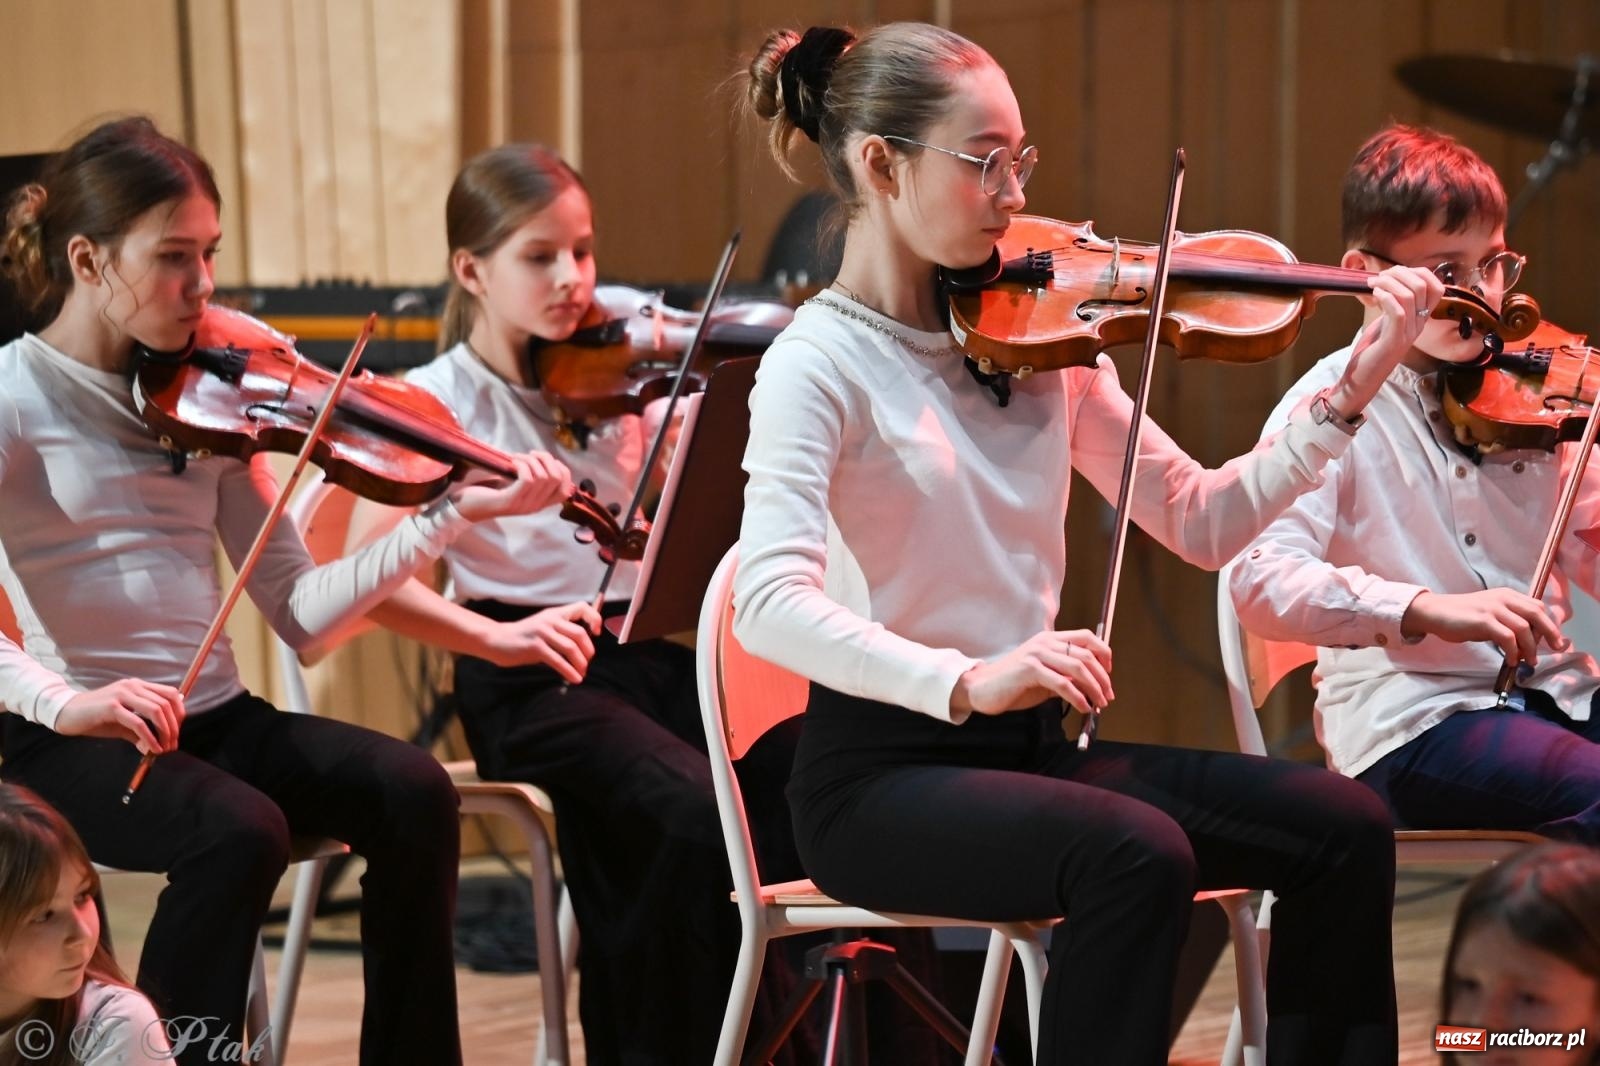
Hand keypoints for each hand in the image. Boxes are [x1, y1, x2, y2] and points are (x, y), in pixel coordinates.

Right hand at [54, 679, 184, 754]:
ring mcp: (122, 694)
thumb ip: (142, 731)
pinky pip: (138, 722)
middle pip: (167, 704)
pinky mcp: (112, 706)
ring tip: (162, 749)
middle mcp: (132, 686)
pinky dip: (148, 737)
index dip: (179, 714)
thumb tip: (157, 747)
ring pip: (156, 711)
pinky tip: (149, 749)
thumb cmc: (96, 718)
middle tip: (171, 745)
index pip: (170, 695)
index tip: (176, 733)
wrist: (66, 713)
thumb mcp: (123, 723)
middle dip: (173, 727)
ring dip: (164, 732)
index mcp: (138, 686)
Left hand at [450, 451, 572, 522]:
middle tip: (531, 454)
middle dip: (546, 459)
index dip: (562, 470)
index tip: (547, 460)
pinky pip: (527, 479)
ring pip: (543, 477)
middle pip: (556, 478)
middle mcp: (535, 506)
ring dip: (531, 460)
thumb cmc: (489, 492)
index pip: (566, 490)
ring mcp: (523, 505)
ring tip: (518, 457)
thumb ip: (530, 478)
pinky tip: (512, 462)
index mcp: (539, 504)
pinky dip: (522, 464)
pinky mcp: (510, 501)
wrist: (466, 508)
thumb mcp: (514, 485)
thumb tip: (543, 459)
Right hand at [480, 601, 601, 681]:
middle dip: (588, 651)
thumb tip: (584, 646)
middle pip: (580, 633)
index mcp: (554, 614)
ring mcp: (542, 633)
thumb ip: (561, 631)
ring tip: (582, 673)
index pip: (582, 607)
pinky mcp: (535, 647)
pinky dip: (569, 671)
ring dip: (580, 663)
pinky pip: (558, 661)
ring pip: (571, 648)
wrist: (497, 640)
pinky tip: (574, 678)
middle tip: (587, 662)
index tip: (596, 632)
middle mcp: (550, 620)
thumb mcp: (544, 627)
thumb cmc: (523, 636)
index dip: (594, 618)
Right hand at [951, 629, 1112, 716]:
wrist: (982, 689)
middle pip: (1086, 654)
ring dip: (1094, 688)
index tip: (1108, 674)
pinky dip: (1078, 697)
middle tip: (1107, 696)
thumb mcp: (1045, 678)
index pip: (1086, 637)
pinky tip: (1082, 707)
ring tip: (1098, 704)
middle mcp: (1044, 642)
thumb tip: (1091, 686)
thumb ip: (1066, 677)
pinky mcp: (1030, 669)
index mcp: (1049, 639)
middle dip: (1103, 678)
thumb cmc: (1013, 684)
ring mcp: (1037, 654)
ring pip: (1078, 668)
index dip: (1103, 653)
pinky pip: (1062, 684)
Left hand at [1327, 265, 1445, 416]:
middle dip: (1401, 273)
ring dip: (1389, 283)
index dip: (1420, 272)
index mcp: (1420, 319)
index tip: (1395, 272)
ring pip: (1410, 295)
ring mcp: (1408, 333)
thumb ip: (1393, 305)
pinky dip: (1386, 298)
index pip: (1437, 287)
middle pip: (1423, 286)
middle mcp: (1419, 324)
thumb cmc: (1372, 350)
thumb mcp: (1386, 322)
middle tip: (1380, 276)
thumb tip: (1388, 281)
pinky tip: (1375, 295)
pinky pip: (1398, 312)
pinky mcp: (1394, 341)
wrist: (1362, 379)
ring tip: (1373, 283)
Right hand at [1401, 588, 1568, 665]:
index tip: (1555, 640)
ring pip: (1524, 628)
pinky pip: (1507, 638)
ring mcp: (1492, 609)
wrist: (1434, 612)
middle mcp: (1503, 599)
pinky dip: (1513, 651)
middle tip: (1555, 649)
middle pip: (1537, 614)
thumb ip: (1509, 620)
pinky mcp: (1483, 621)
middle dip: (1550, 633)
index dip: (1549, 624)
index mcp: (1507, 595)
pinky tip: (1511, 660)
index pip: (1538, 607)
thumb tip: (1529, 640)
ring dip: (1530, 648)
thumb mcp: (1490, 613)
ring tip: (1528, 661)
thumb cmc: (1461, 616)